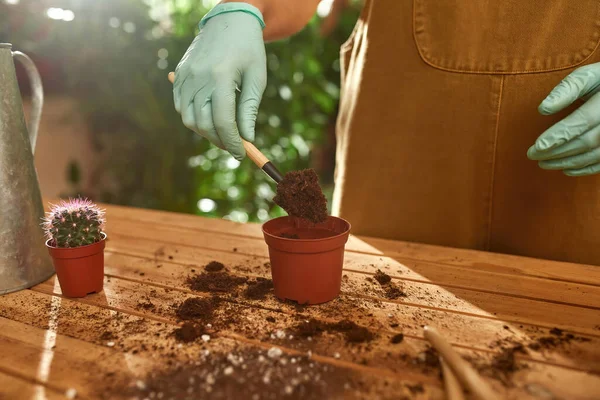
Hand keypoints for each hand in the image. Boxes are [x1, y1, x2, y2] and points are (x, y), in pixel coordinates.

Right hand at [173, 4, 266, 159]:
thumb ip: (249, 109)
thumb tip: (247, 138)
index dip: (232, 142)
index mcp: (221, 77)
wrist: (229, 20)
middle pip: (204, 124)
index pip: (223, 121)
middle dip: (220, 140)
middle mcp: (199, 77)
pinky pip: (180, 106)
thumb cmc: (248, 49)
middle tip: (234, 146)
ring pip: (188, 118)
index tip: (241, 154)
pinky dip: (192, 118)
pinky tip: (208, 118)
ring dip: (205, 132)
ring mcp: (185, 75)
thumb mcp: (256, 78)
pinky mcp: (179, 74)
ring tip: (222, 134)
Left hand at [527, 62, 599, 175]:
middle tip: (532, 155)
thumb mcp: (587, 77)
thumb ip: (567, 89)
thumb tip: (543, 108)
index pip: (583, 121)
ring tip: (543, 163)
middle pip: (588, 141)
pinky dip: (585, 169)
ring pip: (595, 154)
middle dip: (558, 151)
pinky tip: (566, 169)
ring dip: (567, 162)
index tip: (537, 146)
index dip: (559, 135)